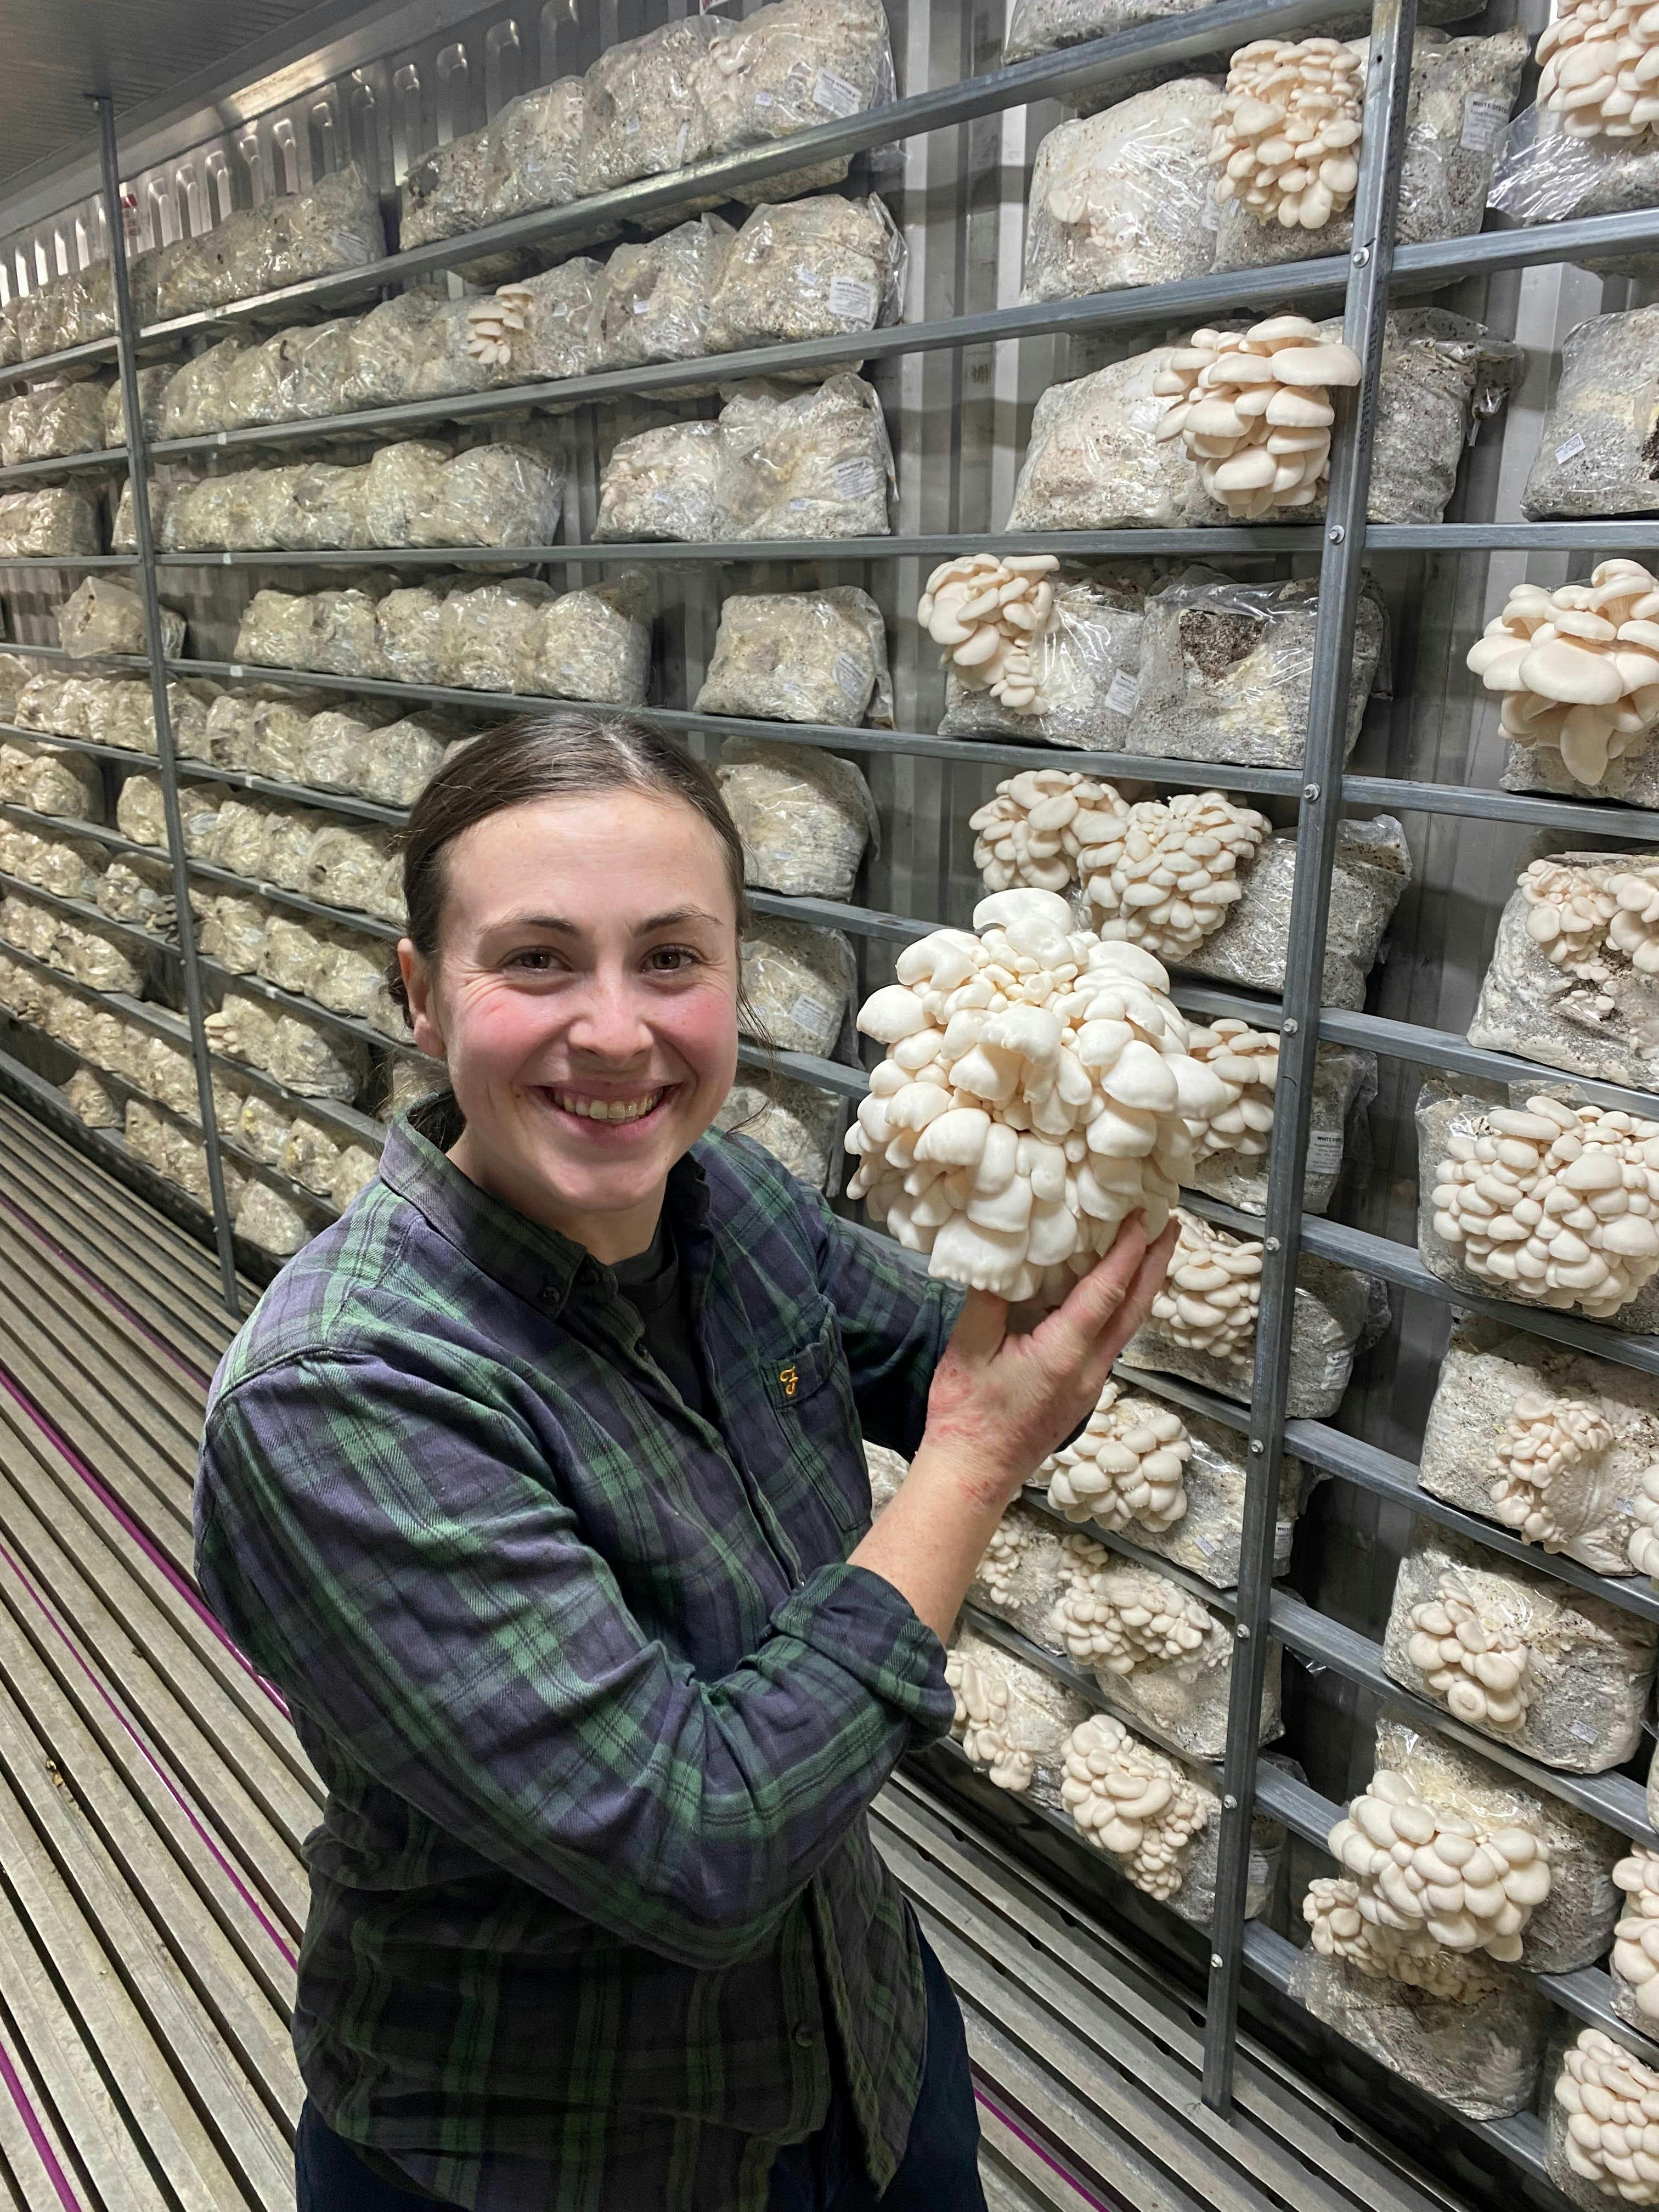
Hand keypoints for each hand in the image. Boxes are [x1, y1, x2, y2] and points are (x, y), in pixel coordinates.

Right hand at [918, 1214, 1177, 1509]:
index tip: (1142, 1216)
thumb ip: (987, 1300)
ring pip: (1128, 1327)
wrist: (974, 1476)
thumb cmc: (966, 1419)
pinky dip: (1121, 1308)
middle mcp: (1089, 1370)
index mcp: (1063, 1354)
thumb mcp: (967, 1350)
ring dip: (1142, 1285)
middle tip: (1172, 1224)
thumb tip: (1001, 1256)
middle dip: (1155, 1263)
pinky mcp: (1082, 1394)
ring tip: (1151, 1250)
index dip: (1127, 1251)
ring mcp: (1090, 1385)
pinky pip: (1112, 1341)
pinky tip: (1112, 1295)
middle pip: (1135, 1309)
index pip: (1107, 1292)